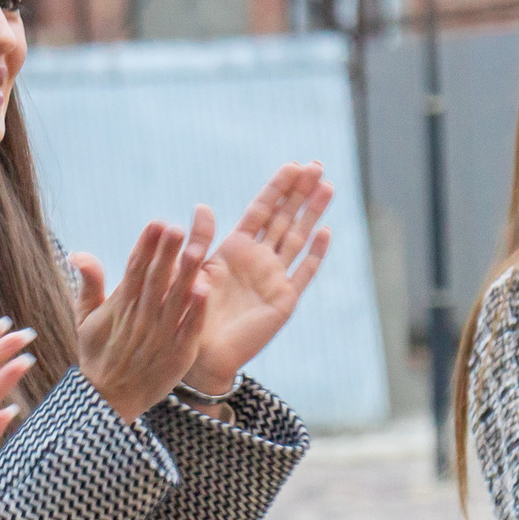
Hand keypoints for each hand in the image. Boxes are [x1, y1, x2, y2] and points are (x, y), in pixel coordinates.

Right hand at [73, 210, 213, 423]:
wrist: (108, 401)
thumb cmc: (98, 356)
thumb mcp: (85, 320)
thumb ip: (88, 285)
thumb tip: (78, 254)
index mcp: (119, 307)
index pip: (134, 270)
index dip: (146, 246)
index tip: (157, 224)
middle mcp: (140, 319)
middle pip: (155, 281)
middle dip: (166, 254)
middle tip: (177, 228)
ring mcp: (159, 337)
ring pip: (174, 301)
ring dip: (185, 275)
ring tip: (197, 250)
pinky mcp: (177, 355)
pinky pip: (188, 330)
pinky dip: (195, 311)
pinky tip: (205, 290)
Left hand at [185, 163, 334, 393]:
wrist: (200, 354)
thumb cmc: (190, 314)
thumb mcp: (192, 271)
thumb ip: (200, 239)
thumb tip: (202, 205)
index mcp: (235, 249)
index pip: (261, 211)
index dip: (277, 188)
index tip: (292, 165)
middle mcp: (258, 260)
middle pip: (285, 218)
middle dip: (300, 192)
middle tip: (317, 165)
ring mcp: (274, 278)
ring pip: (298, 239)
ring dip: (313, 213)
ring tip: (327, 187)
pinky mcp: (283, 300)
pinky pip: (303, 273)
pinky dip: (315, 254)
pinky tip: (325, 232)